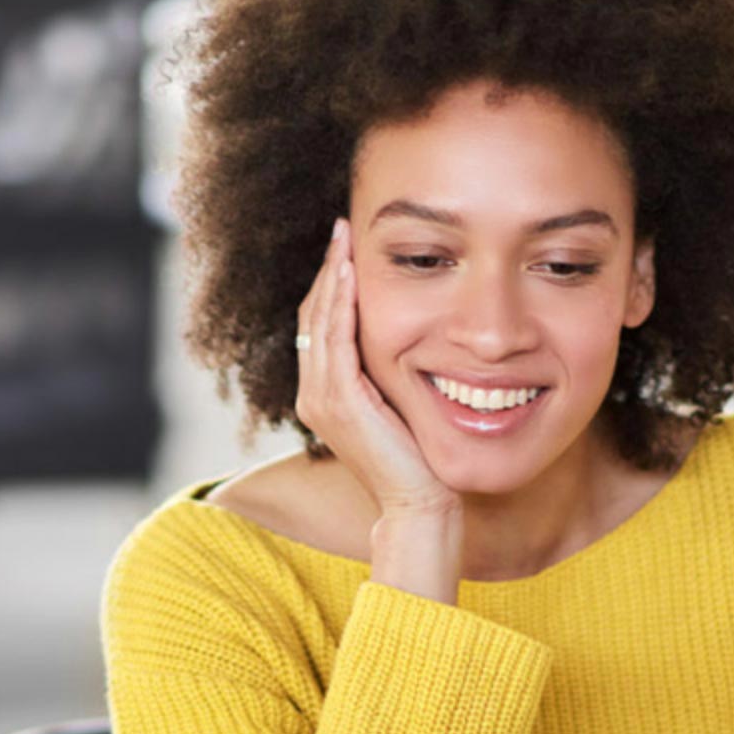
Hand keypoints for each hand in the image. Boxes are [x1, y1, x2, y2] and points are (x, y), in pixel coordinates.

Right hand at [293, 218, 460, 601]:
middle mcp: (314, 394)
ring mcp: (322, 398)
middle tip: (342, 227)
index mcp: (326, 394)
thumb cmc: (421, 462)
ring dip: (330, 275)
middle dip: (328, 269)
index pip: (321, 324)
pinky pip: (333, 339)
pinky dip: (339, 303)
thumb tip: (415, 341)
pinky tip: (350, 273)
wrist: (420, 506)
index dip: (332, 284)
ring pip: (318, 320)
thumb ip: (392, 377)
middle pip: (313, 314)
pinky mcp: (338, 401)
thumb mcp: (402, 407)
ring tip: (343, 237)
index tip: (348, 248)